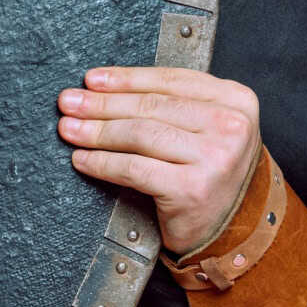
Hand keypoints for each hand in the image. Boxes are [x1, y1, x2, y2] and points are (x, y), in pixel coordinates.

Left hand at [58, 67, 262, 256]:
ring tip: (70, 129)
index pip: (170, 80)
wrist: (235, 228)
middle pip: (151, 106)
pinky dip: (103, 163)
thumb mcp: (209, 128)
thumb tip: (107, 88)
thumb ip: (176, 104)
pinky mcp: (192, 189)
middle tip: (69, 102)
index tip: (92, 80)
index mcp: (236, 101)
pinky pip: (134, 168)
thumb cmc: (213, 173)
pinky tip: (83, 159)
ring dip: (97, 131)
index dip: (125, 78)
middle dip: (102, 103)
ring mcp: (214, 158)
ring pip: (140, 134)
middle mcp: (230, 126)